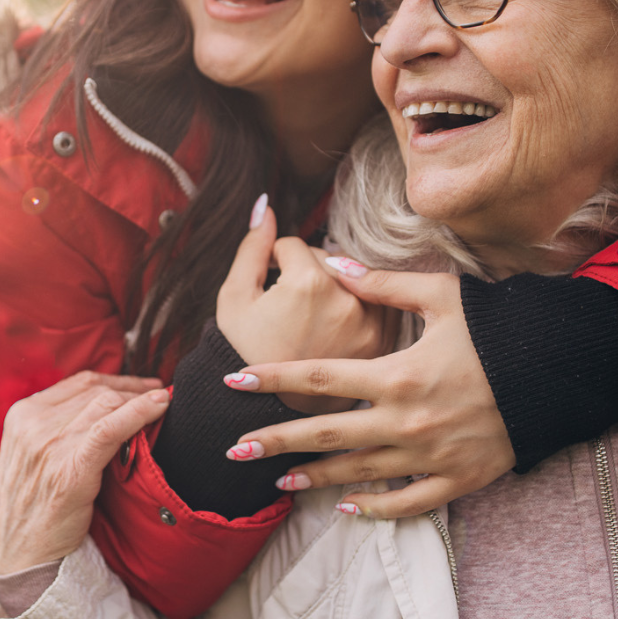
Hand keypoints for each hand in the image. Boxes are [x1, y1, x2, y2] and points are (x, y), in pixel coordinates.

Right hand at [0, 372, 170, 573]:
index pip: (80, 383)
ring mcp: (49, 444)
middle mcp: (33, 423)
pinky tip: (160, 405)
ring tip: (163, 404)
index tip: (141, 385)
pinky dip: (139, 412)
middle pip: (96, 391)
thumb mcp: (30, 457)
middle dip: (133, 390)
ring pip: (106, 404)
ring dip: (140, 400)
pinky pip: (110, 428)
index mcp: (21, 415)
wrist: (16, 557)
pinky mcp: (70, 468)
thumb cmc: (29, 510)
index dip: (118, 380)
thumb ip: (54, 430)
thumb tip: (101, 410)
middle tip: (159, 395)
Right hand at [217, 194, 393, 413]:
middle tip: (288, 307)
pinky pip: (374, 305)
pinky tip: (334, 327)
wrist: (268, 413)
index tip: (269, 287)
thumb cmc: (243, 353)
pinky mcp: (382, 343)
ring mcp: (369, 322)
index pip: (295, 246)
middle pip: (328, 259)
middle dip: (306, 274)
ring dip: (335, 287)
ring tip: (312, 316)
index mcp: (309, 284)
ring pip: (355, 280)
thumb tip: (265, 205)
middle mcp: (347, 300)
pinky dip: (357, 307)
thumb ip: (252, 247)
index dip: (274, 262)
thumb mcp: (235, 298)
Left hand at [222, 268, 514, 518]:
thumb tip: (334, 263)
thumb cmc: (501, 329)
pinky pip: (406, 501)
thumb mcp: (443, 296)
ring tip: (277, 482)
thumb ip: (383, 284)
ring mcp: (430, 455)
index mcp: (397, 375)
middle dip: (275, 442)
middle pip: (325, 434)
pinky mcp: (457, 479)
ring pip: (358, 473)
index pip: (317, 378)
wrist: (562, 372)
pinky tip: (346, 508)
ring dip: (314, 478)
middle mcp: (406, 421)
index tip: (233, 381)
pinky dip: (374, 509)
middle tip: (232, 451)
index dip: (271, 379)